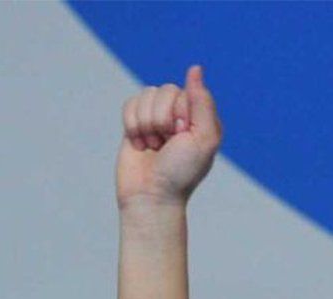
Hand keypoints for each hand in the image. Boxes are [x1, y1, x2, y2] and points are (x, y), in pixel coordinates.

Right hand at [116, 64, 222, 211]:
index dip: (178, 114)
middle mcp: (180, 116)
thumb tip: (195, 68)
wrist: (151, 197)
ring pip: (146, 96)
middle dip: (160, 119)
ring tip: (154, 147)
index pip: (184, 92)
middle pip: (164, 91)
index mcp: (200, 118)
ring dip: (146, 124)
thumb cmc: (181, 173)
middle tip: (166, 145)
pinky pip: (130, 104)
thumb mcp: (203, 139)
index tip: (181, 137)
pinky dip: (132, 126)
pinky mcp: (137, 124)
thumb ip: (203, 102)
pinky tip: (141, 146)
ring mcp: (158, 119)